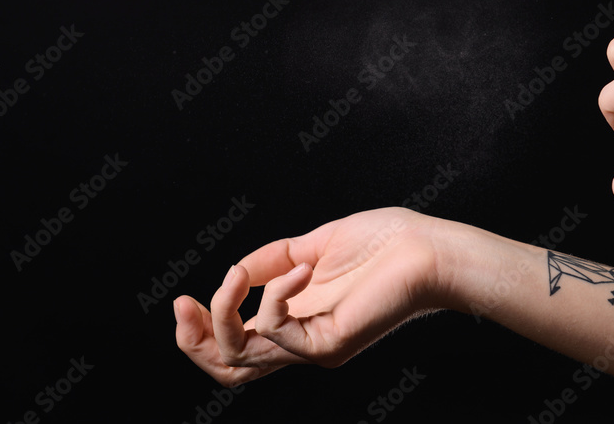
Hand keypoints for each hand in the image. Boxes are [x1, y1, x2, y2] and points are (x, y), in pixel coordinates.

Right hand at [174, 207, 442, 385]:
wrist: (431, 249)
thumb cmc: (385, 243)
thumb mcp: (314, 245)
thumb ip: (272, 260)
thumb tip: (234, 269)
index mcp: (295, 323)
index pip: (233, 348)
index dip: (199, 331)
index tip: (184, 299)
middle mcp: (301, 343)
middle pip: (226, 370)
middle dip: (192, 340)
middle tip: (183, 304)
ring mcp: (315, 347)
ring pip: (240, 358)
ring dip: (224, 311)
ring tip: (237, 276)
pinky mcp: (331, 344)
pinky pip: (278, 331)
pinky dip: (274, 294)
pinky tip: (302, 266)